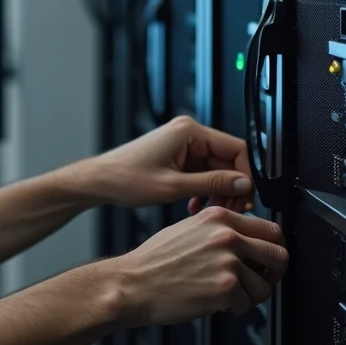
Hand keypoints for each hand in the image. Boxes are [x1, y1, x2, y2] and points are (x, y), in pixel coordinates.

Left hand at [78, 116, 254, 211]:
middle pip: (228, 160)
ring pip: (217, 169)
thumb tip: (243, 183)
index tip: (245, 198)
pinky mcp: (177, 157)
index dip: (246, 175)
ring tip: (211, 212)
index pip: (236, 149)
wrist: (100, 182)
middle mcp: (188, 134)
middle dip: (231, 188)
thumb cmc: (126, 179)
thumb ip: (212, 183)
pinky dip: (204, 190)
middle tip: (230, 211)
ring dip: (218, 192)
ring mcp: (183, 145)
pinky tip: (195, 208)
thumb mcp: (174, 186)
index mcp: (189, 132)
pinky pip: (202, 173)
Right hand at [108, 206, 288, 326]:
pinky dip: (234, 309)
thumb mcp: (189, 228)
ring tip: (229, 294)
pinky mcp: (225, 289)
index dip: (273, 247)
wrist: (133, 284)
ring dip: (250, 296)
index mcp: (219, 217)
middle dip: (272, 273)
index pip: (271, 229)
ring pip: (265, 287)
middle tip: (259, 280)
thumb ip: (220, 230)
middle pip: (279, 255)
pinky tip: (215, 301)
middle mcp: (226, 236)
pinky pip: (246, 305)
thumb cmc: (154, 260)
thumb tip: (248, 240)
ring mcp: (227, 262)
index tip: (267, 258)